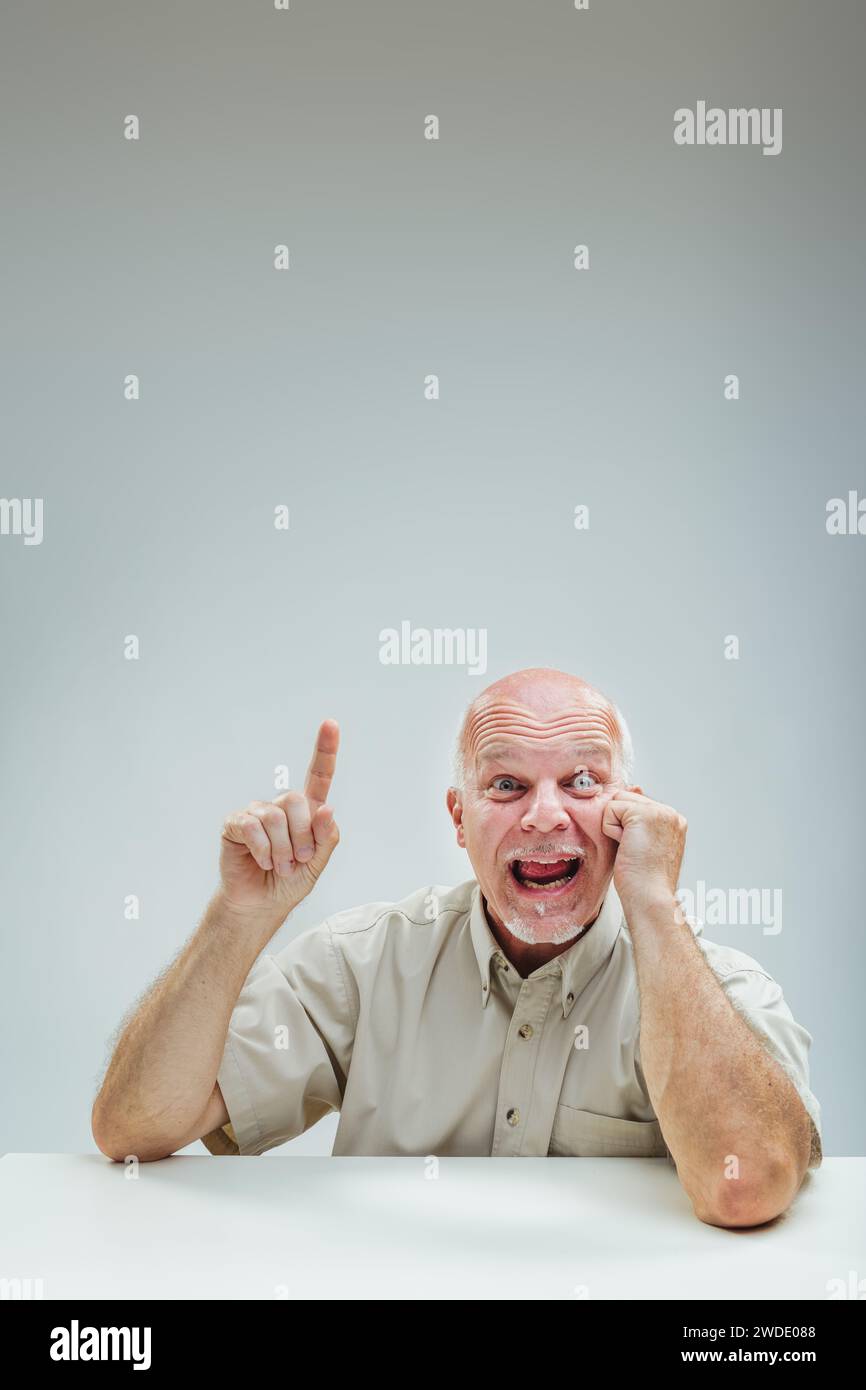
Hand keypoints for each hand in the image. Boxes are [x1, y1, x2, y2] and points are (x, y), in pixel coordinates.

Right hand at [218, 719, 340, 921]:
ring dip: (282, 849)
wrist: (261, 904)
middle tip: (298, 860)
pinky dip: (263, 850)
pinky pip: (252, 826)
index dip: (326, 749)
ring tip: (279, 866)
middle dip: (302, 836)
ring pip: (275, 816)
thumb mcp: (318, 863)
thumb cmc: (290, 881)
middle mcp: (282, 806)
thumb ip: (326, 837)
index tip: (331, 723)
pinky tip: (262, 862)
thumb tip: (326, 809)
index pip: (319, 776)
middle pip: (296, 800)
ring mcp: (257, 813)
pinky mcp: (236, 824)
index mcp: (307, 812)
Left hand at [601, 786, 686, 914]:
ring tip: (631, 848)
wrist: (650, 898)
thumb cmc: (643, 880)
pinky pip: (610, 809)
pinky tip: (627, 846)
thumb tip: (634, 786)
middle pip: (626, 798)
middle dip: (621, 823)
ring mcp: (660, 812)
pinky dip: (611, 830)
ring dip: (615, 826)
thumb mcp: (642, 843)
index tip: (639, 849)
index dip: (627, 826)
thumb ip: (638, 816)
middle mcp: (670, 813)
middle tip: (634, 850)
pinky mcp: (644, 814)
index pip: (636, 804)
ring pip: (617, 801)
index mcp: (673, 820)